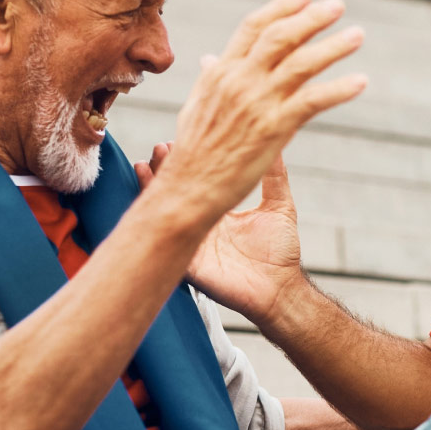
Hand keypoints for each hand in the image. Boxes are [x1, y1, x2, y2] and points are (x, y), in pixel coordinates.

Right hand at [137, 146, 302, 323]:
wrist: (280, 289)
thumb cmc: (281, 253)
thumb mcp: (279, 205)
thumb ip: (275, 176)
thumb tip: (279, 140)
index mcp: (218, 211)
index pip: (198, 181)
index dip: (189, 162)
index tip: (183, 139)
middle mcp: (201, 224)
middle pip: (176, 192)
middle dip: (166, 169)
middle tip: (163, 147)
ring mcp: (191, 242)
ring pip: (166, 212)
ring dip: (154, 189)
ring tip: (149, 164)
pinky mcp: (186, 262)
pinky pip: (166, 241)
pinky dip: (156, 222)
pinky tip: (151, 204)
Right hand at [150, 0, 364, 224]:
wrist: (188, 188)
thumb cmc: (193, 153)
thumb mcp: (196, 106)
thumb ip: (211, 79)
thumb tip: (213, 58)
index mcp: (221, 72)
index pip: (253, 26)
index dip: (281, 7)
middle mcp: (239, 80)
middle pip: (281, 35)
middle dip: (312, 17)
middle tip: (338, 5)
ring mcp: (257, 102)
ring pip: (302, 62)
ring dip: (334, 46)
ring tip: (358, 35)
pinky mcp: (274, 128)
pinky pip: (314, 100)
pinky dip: (340, 89)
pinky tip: (361, 82)